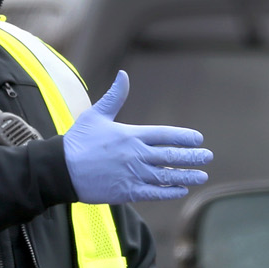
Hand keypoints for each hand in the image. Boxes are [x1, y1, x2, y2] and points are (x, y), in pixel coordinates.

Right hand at [62, 71, 211, 203]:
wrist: (61, 169)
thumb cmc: (78, 141)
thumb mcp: (96, 114)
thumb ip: (115, 96)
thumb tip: (123, 75)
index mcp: (131, 135)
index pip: (165, 135)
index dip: (184, 137)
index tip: (198, 139)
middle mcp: (136, 155)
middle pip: (171, 156)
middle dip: (192, 157)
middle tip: (207, 157)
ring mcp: (132, 174)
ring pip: (166, 176)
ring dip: (186, 176)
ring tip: (201, 176)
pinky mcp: (126, 191)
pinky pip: (153, 192)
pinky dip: (168, 192)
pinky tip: (180, 190)